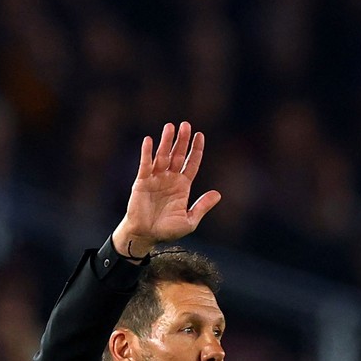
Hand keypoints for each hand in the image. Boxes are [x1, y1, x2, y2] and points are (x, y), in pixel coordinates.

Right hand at [112, 122, 220, 257]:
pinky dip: (147, 153)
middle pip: (178, 155)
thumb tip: (218, 194)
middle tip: (186, 125)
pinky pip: (145, 165)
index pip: (191, 163)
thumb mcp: (190, 220)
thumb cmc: (167, 230)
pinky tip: (149, 140)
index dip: (196, 150)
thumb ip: (202, 206)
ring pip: (162, 156)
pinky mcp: (142, 182)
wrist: (146, 236)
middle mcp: (170, 179)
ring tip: (170, 126)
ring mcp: (156, 179)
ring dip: (166, 142)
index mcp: (183, 186)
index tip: (200, 135)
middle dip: (182, 140)